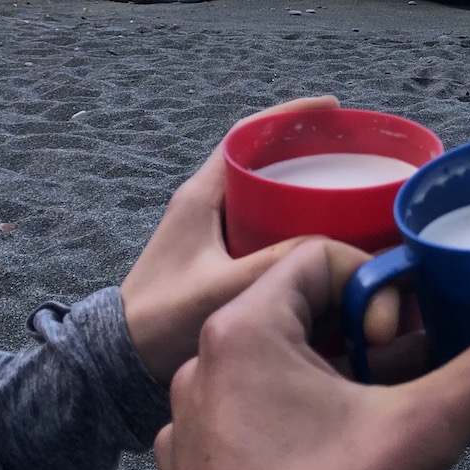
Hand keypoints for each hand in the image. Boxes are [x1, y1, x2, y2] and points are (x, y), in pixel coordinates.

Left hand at [120, 95, 341, 384]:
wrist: (120, 361)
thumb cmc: (161, 321)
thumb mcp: (223, 289)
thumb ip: (275, 264)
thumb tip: (334, 245)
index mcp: (201, 195)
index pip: (246, 135)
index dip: (289, 116)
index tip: (331, 108)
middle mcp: (204, 202)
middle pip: (261, 156)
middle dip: (305, 147)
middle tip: (348, 151)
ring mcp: (209, 227)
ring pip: (263, 188)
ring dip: (300, 181)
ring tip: (344, 185)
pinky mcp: (216, 252)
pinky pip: (262, 218)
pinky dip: (292, 215)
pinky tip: (321, 234)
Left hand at [155, 239, 469, 469]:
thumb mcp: (416, 437)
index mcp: (242, 333)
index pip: (318, 257)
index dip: (376, 284)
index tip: (409, 334)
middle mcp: (207, 368)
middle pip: (305, 314)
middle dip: (372, 338)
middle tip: (419, 370)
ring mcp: (202, 426)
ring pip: (286, 371)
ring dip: (347, 380)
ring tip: (397, 412)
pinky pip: (262, 420)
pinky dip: (310, 423)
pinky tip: (351, 459)